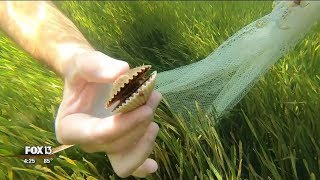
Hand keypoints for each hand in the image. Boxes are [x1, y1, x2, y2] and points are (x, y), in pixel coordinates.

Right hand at [55, 50, 161, 177]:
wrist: (90, 77)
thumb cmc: (82, 71)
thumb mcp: (83, 62)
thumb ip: (96, 66)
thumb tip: (121, 72)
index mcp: (69, 127)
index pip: (97, 134)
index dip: (123, 125)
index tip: (145, 109)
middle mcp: (86, 142)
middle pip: (116, 144)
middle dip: (138, 124)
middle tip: (152, 96)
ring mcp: (104, 147)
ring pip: (125, 160)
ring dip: (145, 140)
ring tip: (153, 107)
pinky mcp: (118, 148)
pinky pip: (129, 165)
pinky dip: (141, 165)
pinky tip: (152, 165)